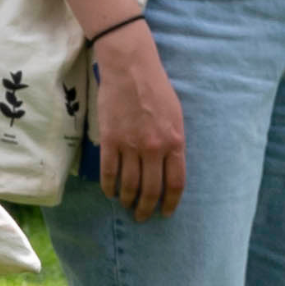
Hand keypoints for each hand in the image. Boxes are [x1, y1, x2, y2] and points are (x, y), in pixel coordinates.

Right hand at [88, 21, 184, 220]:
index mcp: (175, 142)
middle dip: (147, 209)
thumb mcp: (176, 116)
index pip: (175, 183)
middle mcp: (154, 148)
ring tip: (127, 205)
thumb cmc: (156, 88)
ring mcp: (130, 145)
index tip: (165, 213)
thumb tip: (169, 166)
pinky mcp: (110, 140)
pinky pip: (109, 172)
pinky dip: (109, 187)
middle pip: (151, 190)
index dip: (170, 203)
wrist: (130, 68)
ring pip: (129, 185)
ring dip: (128, 200)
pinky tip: (110, 193)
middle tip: (142, 217)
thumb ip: (174, 142)